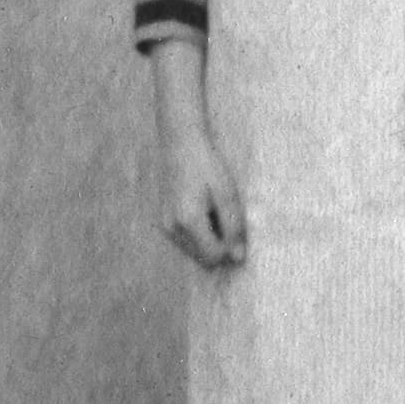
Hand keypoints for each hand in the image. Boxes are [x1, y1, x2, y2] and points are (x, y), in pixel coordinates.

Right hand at [157, 112, 246, 268]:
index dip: (231, 249)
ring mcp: (165, 226)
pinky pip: (188, 240)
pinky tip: (206, 210)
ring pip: (195, 250)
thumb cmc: (208, 167)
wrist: (181, 145)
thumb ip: (233, 227)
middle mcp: (171, 228)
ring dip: (211, 239)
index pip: (213, 256)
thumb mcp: (227, 195)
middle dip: (221, 244)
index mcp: (188, 222)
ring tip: (216, 211)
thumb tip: (238, 258)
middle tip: (227, 216)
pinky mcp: (164, 221)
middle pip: (203, 257)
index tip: (239, 228)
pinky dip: (201, 232)